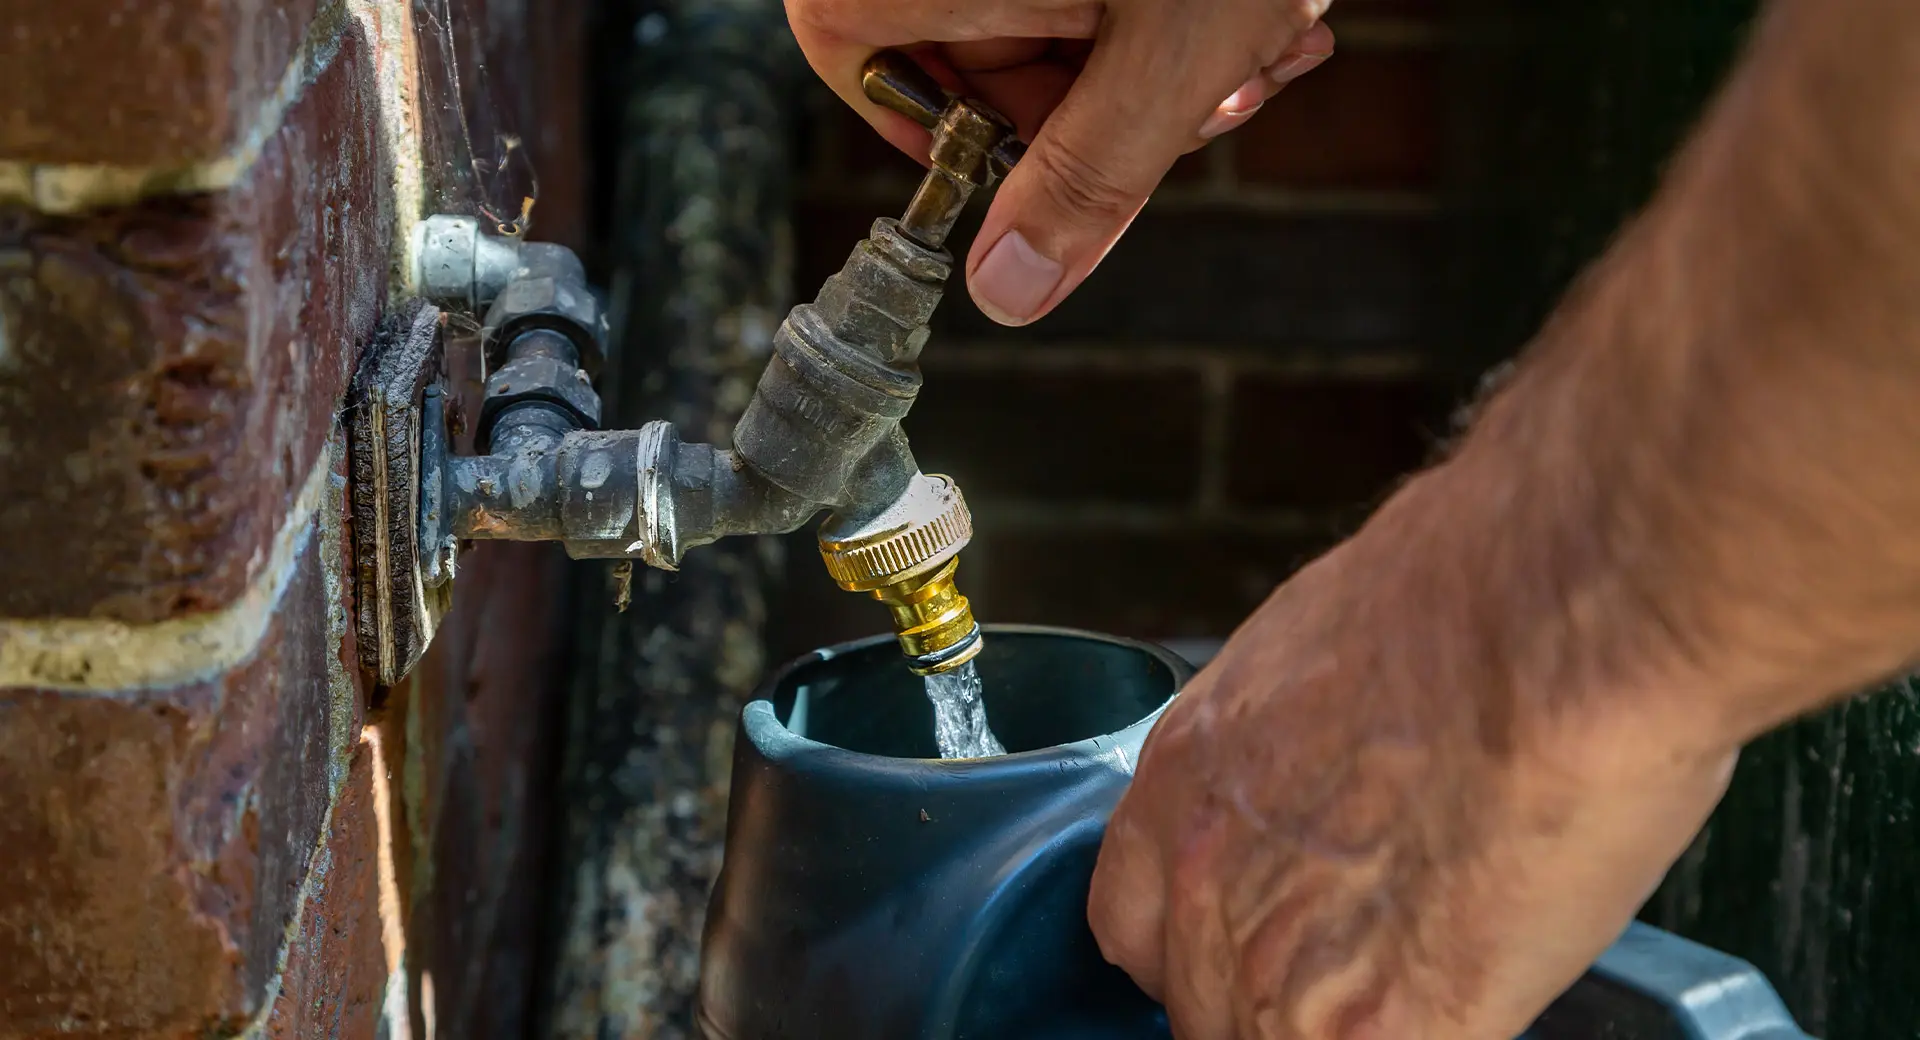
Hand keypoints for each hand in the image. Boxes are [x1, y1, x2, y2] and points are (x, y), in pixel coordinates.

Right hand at [785, 0, 1338, 325]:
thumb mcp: (1169, 53)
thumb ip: (1087, 179)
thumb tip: (1007, 291)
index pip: (851, 42)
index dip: (933, 124)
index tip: (1019, 164)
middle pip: (975, 32)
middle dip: (1097, 96)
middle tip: (1200, 108)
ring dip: (1159, 52)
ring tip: (1269, 43)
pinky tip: (1268, 10)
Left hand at [1086, 471, 1740, 1037]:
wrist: (1562, 614)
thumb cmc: (1481, 589)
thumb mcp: (1328, 645)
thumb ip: (1295, 744)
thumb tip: (1334, 778)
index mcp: (1186, 774)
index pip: (1132, 922)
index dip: (1194, 949)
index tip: (1251, 948)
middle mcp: (1204, 875)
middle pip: (1200, 1006)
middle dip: (1272, 997)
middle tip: (1361, 963)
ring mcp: (1279, 964)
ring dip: (1340, 1025)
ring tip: (1429, 968)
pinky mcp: (1377, 1029)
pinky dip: (1429, 1038)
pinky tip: (1468, 1001)